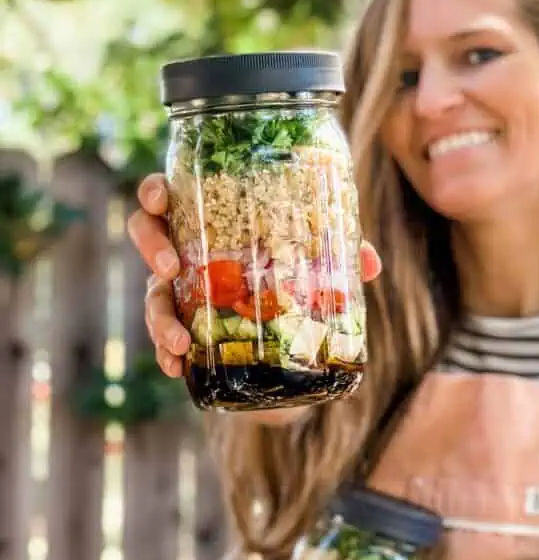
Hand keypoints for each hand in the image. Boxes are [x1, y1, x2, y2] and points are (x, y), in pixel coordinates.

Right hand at [127, 172, 382, 379]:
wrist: (289, 338)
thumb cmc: (292, 276)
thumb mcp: (316, 262)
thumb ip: (339, 256)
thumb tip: (370, 262)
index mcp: (209, 222)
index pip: (171, 196)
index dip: (155, 194)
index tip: (160, 199)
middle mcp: (186, 252)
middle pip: (147, 235)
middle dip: (150, 246)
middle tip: (170, 266)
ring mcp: (180, 291)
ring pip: (152, 295)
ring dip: (158, 316)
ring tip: (180, 339)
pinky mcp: (185, 327)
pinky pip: (164, 338)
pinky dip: (166, 353)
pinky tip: (176, 366)